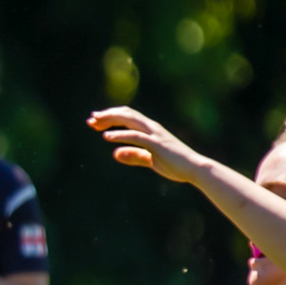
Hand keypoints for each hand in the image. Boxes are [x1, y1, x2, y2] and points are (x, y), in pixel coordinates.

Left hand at [88, 107, 208, 182]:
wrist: (194, 169)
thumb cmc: (175, 165)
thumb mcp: (150, 160)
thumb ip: (134, 156)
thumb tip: (115, 154)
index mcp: (151, 130)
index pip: (129, 117)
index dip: (112, 116)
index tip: (96, 121)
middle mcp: (152, 128)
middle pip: (127, 114)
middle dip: (108, 115)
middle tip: (91, 119)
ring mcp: (155, 134)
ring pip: (130, 121)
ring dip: (111, 120)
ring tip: (95, 123)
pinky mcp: (156, 144)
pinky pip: (136, 137)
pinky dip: (120, 135)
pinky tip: (107, 137)